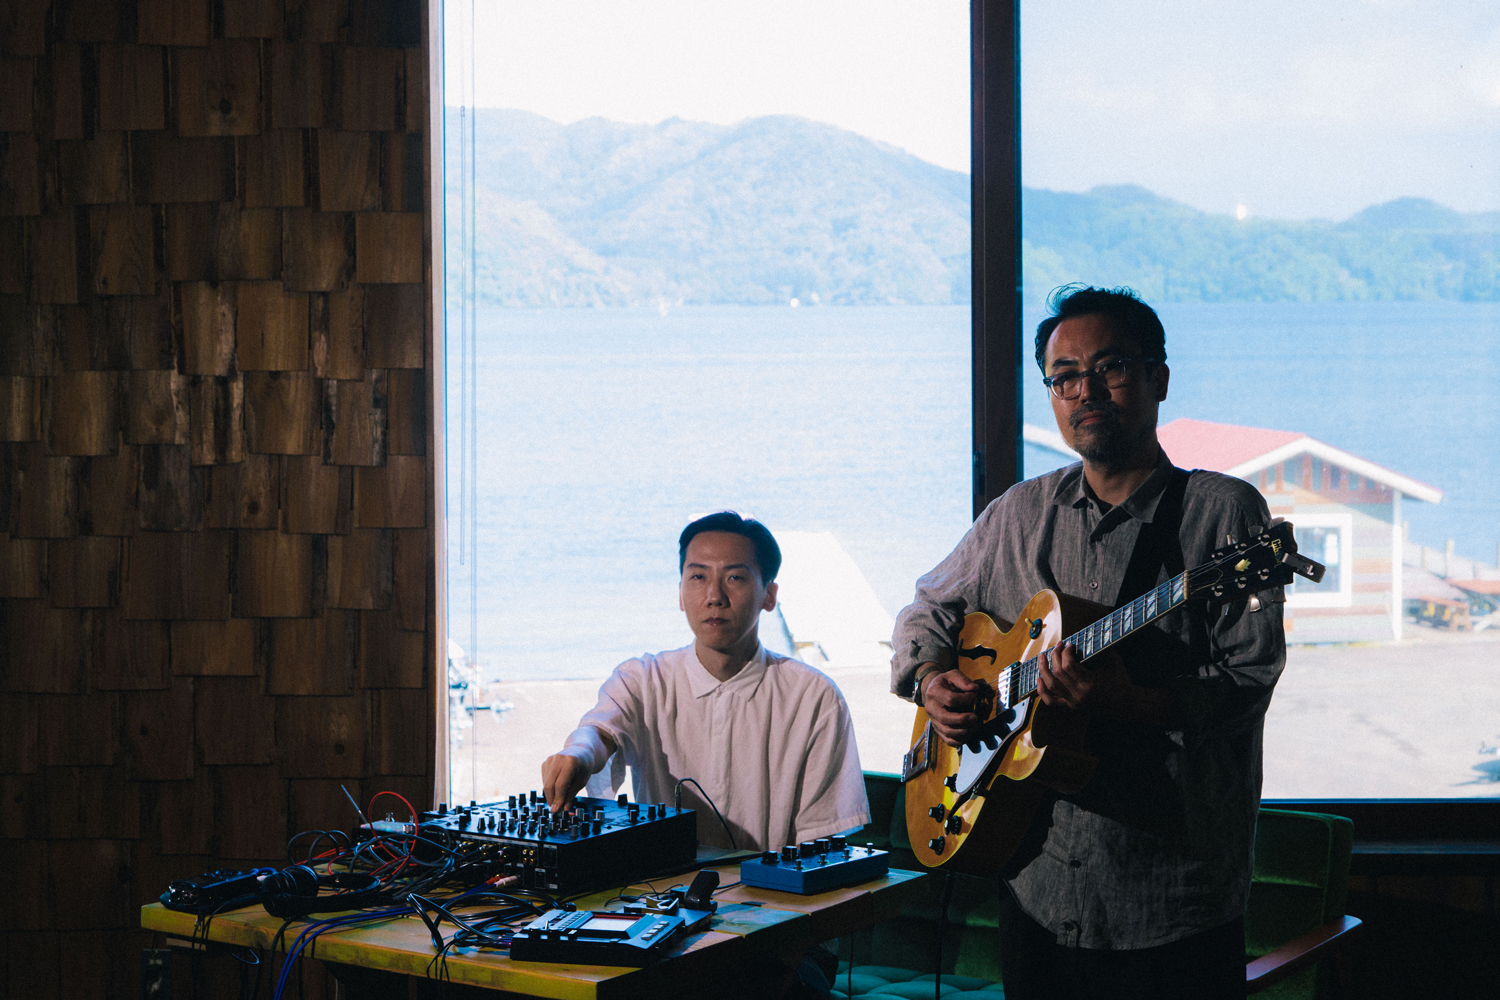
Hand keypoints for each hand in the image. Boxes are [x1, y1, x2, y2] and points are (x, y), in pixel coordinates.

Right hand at [541, 753, 590, 813]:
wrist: (581, 751)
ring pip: (545, 783)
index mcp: (571, 761)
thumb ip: (571, 795)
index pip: (560, 785)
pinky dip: (549, 787)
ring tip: (559, 800)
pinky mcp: (546, 762)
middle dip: (551, 799)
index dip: (558, 799)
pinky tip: (558, 788)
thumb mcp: (582, 782)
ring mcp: (550, 759)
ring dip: (550, 795)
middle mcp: (559, 758)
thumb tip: (563, 809)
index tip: (556, 810)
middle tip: (555, 810)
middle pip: (549, 785)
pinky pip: (544, 779)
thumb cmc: (583, 768)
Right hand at [920, 667, 983, 746]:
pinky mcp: (937, 728)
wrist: (932, 691)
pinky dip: (959, 740)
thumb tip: (974, 689)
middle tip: (975, 717)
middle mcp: (930, 707)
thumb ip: (963, 680)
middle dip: (963, 719)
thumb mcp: (952, 675)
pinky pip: (947, 740)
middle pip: (945, 718)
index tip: (973, 696)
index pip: (951, 699)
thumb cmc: (945, 683)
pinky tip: (968, 734)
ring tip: (974, 725)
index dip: (966, 699)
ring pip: (947, 731)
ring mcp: (933, 719)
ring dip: (963, 731)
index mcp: (934, 692)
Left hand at [1036, 643, 1150, 720]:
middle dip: (1055, 655)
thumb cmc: (1120, 680)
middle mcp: (1080, 694)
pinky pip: (1051, 701)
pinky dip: (1042, 690)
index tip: (1069, 644)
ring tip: (1042, 657)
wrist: (1125, 704)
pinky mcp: (1070, 706)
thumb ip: (1102, 648)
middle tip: (1058, 645)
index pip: (1069, 665)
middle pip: (1058, 672)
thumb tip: (1091, 632)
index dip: (1065, 652)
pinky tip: (1038, 679)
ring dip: (1044, 669)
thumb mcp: (1115, 661)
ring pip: (1051, 685)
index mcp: (1090, 683)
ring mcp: (1073, 702)